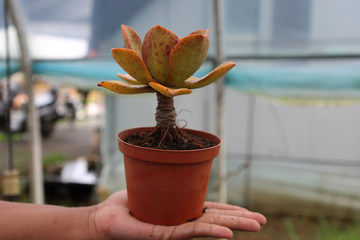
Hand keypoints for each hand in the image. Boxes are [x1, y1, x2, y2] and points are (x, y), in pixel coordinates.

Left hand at [92, 190, 265, 239]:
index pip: (211, 212)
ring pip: (207, 227)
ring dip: (233, 225)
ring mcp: (174, 231)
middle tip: (262, 222)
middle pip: (215, 219)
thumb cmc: (127, 203)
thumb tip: (182, 161)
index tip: (250, 212)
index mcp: (182, 211)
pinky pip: (188, 232)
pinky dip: (209, 231)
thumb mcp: (153, 186)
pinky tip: (227, 233)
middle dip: (240, 220)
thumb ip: (169, 180)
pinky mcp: (161, 235)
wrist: (104, 219)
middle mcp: (181, 222)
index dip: (231, 212)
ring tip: (255, 225)